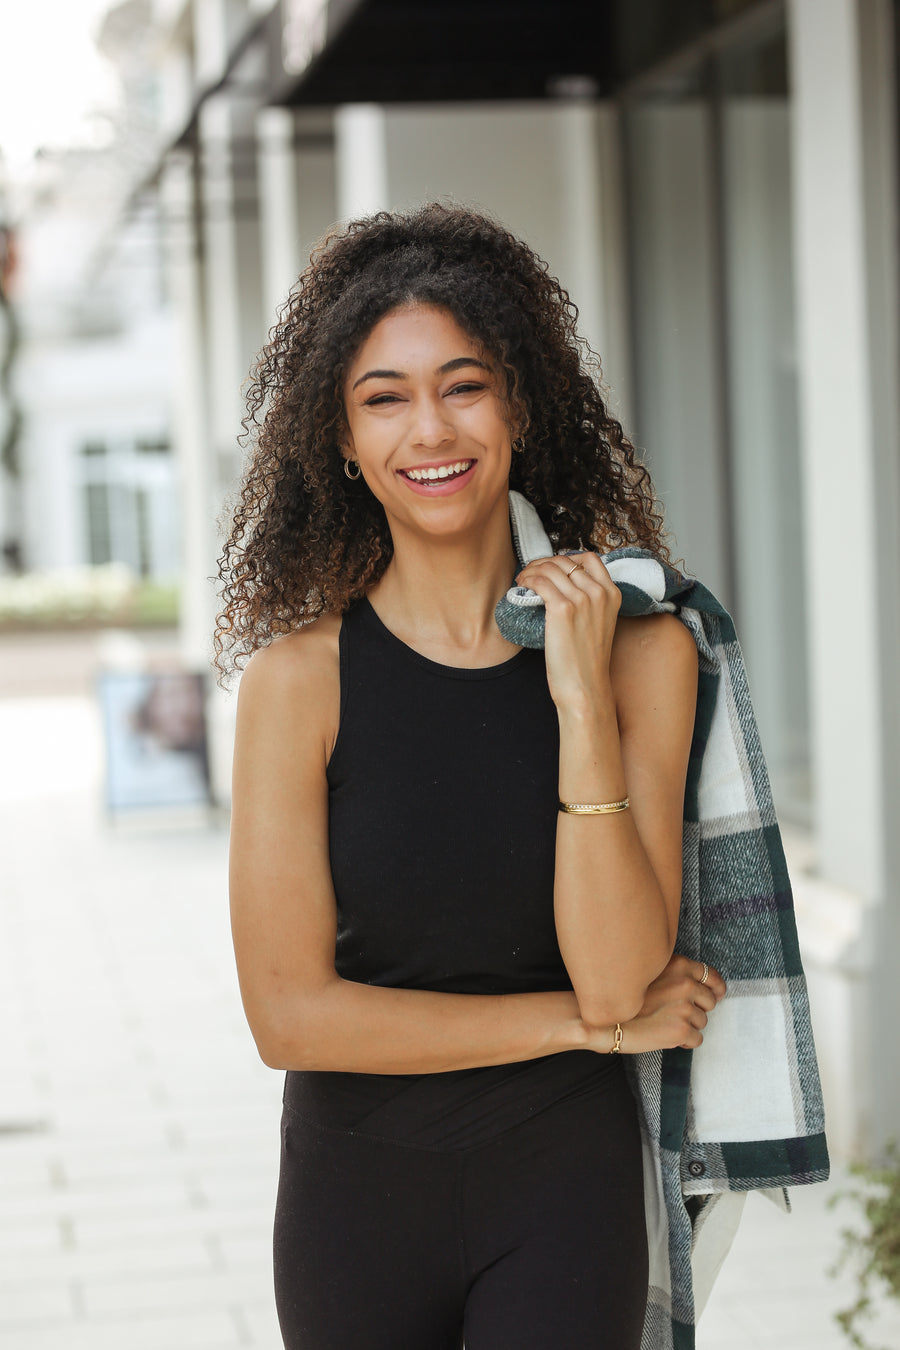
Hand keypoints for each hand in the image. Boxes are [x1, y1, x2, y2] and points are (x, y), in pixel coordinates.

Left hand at [514, 552, 620, 711]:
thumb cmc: (586, 660)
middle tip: (530, 574)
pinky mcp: (562, 609)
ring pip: (550, 568)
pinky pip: (539, 581)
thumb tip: (562, 585)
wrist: (585, 686)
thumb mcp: (599, 624)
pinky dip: (527, 580)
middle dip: (543, 563)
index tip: (552, 568)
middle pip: (565, 561)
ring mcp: (582, 599)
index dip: (567, 558)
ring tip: (523, 580)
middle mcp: (599, 592)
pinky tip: (522, 586)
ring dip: (531, 570)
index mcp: (612, 594)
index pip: (590, 558)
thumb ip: (591, 603)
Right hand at [619, 955, 725, 1052]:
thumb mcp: (651, 971)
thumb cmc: (625, 996)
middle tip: (675, 1013)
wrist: (604, 1019)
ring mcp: (684, 1007)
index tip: (715, 996)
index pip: (712, 976)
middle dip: (697, 1009)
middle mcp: (685, 983)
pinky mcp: (681, 1030)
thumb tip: (706, 988)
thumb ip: (676, 974)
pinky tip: (666, 1036)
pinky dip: (684, 1042)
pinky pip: (696, 1040)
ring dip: (688, 1026)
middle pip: (710, 1002)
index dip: (715, 989)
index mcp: (679, 964)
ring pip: (702, 1022)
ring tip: (664, 1023)